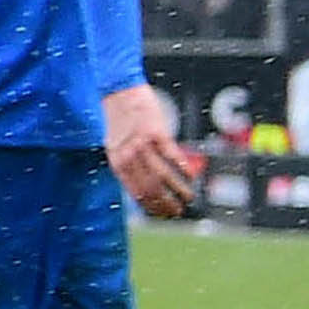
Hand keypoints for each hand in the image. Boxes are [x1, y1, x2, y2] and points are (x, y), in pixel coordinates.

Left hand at [103, 82, 201, 217]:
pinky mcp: (156, 132)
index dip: (152, 207)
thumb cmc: (122, 121)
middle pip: (150, 188)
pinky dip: (183, 167)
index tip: (164, 215)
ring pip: (163, 175)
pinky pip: (172, 155)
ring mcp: (142, 144)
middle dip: (166, 204)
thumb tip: (140, 189)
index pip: (136, 193)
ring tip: (188, 198)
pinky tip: (191, 176)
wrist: (120, 93)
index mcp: (117, 163)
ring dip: (178, 190)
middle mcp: (128, 156)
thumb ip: (128, 166)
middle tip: (178, 212)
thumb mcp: (117, 147)